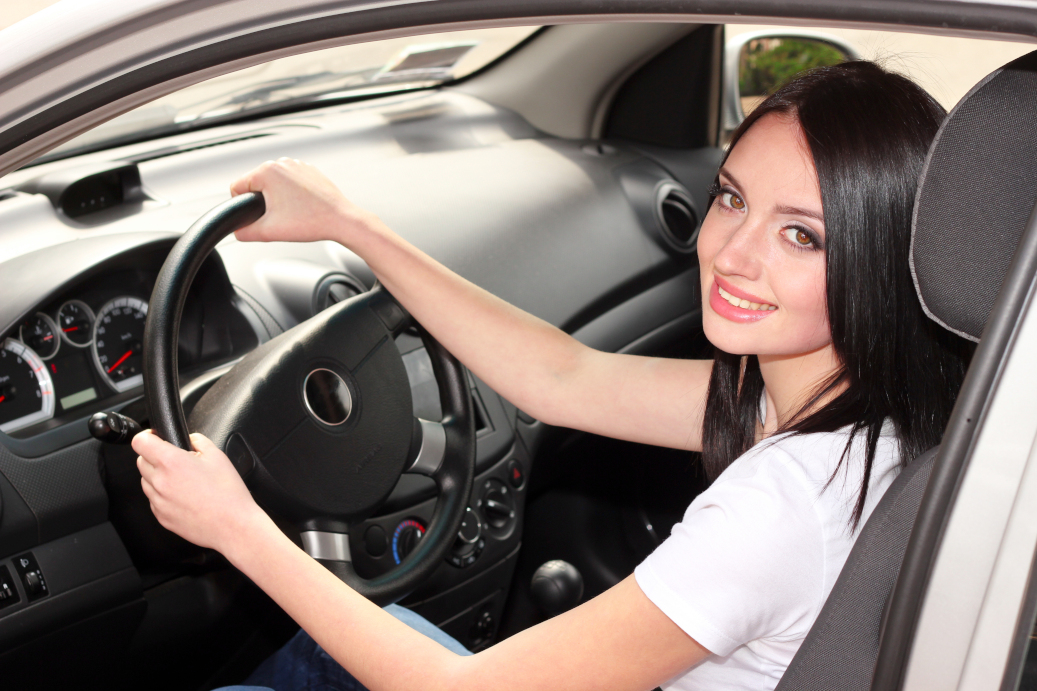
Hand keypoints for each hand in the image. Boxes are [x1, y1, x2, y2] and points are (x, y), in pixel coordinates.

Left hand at [132, 429, 266, 553]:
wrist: (232, 525)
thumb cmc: (228, 494)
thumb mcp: (218, 456)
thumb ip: (198, 441)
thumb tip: (190, 439)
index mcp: (171, 462)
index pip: (140, 442)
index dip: (147, 436)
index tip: (155, 438)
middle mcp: (160, 482)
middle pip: (141, 461)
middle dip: (154, 456)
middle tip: (176, 459)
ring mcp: (158, 502)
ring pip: (145, 481)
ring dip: (157, 476)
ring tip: (182, 480)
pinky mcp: (161, 517)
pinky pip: (154, 500)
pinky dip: (163, 494)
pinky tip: (184, 496)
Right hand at [229, 157, 383, 245]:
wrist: (341, 220)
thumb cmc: (311, 222)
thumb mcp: (269, 232)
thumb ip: (245, 232)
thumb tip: (237, 231)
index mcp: (267, 171)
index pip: (237, 187)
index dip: (241, 206)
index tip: (258, 217)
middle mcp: (281, 163)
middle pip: (255, 184)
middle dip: (261, 202)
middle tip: (279, 218)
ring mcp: (297, 165)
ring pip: (273, 183)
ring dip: (276, 198)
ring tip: (291, 213)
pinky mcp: (309, 171)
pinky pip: (289, 182)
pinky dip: (291, 194)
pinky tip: (301, 207)